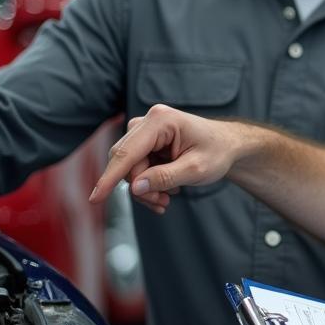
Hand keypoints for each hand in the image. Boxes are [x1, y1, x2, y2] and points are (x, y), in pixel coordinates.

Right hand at [89, 103, 241, 212]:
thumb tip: (136, 188)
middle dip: (141, 187)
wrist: (229, 146)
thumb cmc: (218, 152)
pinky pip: (135, 167)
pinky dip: (148, 183)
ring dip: (146, 188)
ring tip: (168, 198)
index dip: (109, 178)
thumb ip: (165, 178)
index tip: (95, 198)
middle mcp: (148, 121)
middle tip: (163, 204)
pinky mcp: (146, 141)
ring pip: (129, 167)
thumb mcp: (196, 169)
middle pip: (126, 161)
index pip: (127, 152)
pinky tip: (166, 190)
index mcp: (161, 120)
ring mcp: (145, 130)